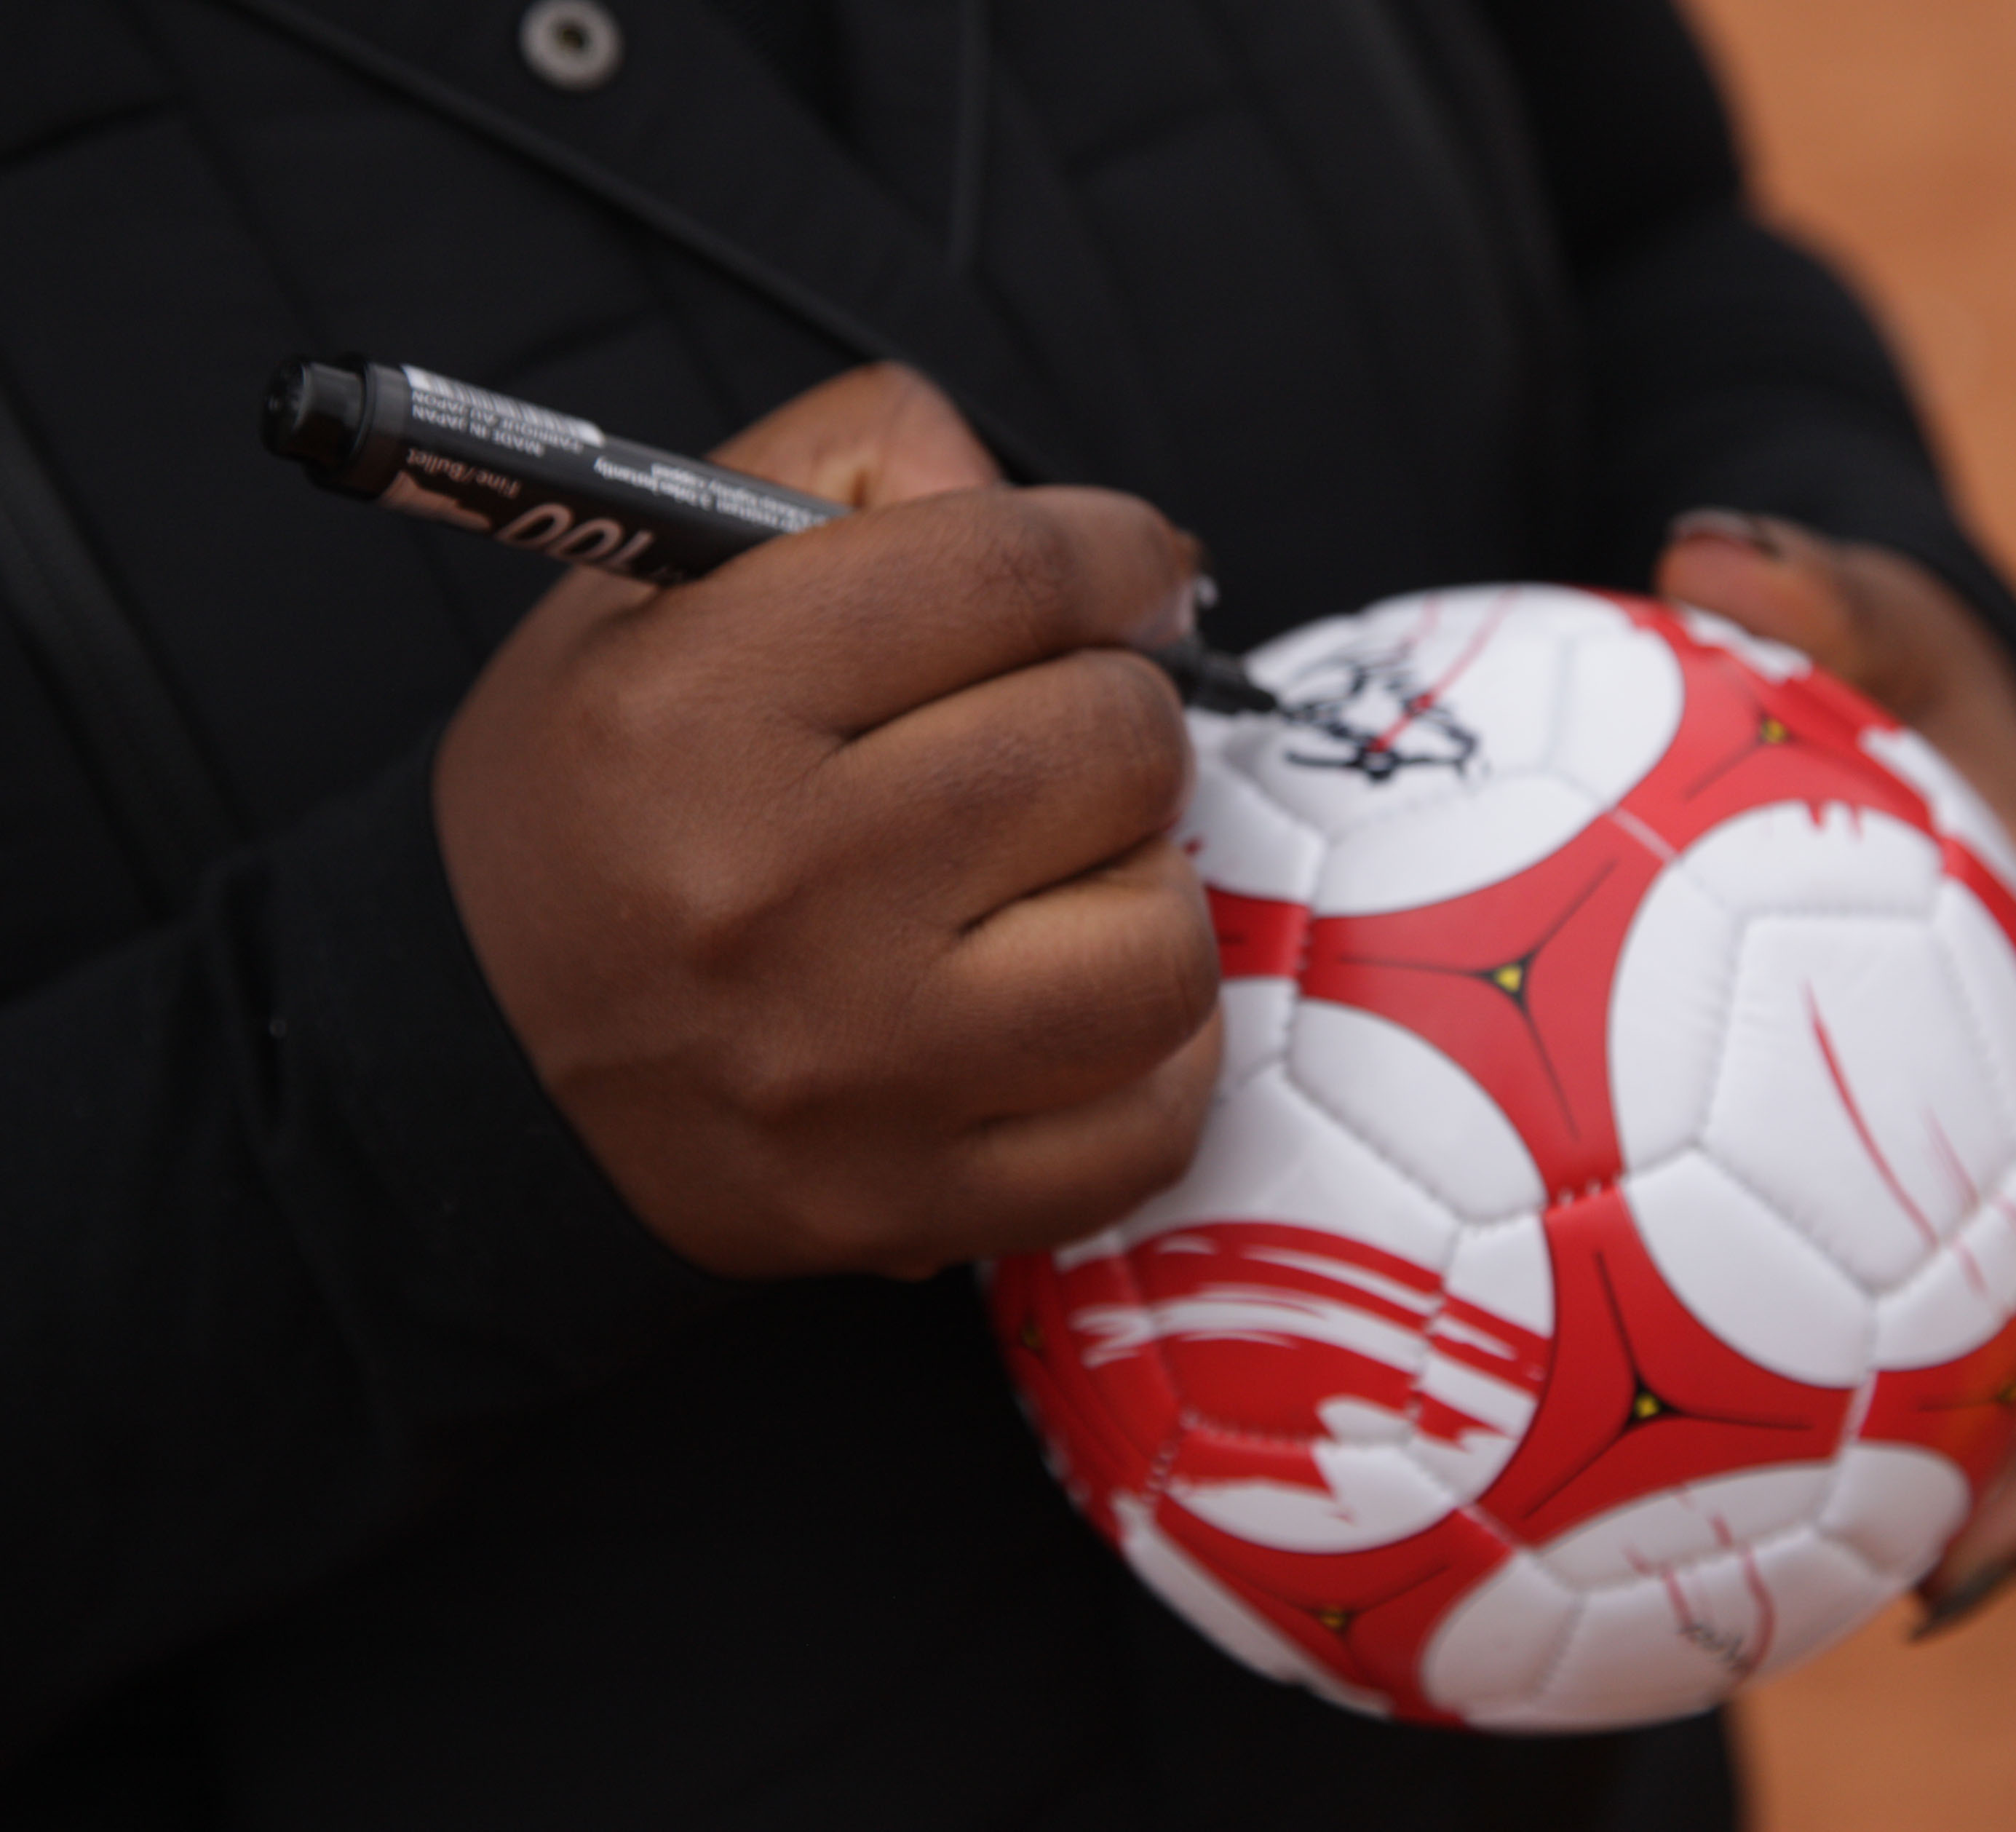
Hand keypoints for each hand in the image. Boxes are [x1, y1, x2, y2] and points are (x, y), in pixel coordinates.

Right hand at [434, 364, 1222, 1280]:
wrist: (470, 1063)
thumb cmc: (597, 806)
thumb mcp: (649, 582)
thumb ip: (857, 469)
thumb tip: (1097, 537)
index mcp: (700, 706)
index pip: (1010, 571)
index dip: (1115, 551)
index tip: (1132, 572)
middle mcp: (777, 892)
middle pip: (1113, 744)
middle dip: (1117, 714)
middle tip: (1054, 736)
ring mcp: (852, 1071)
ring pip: (1161, 943)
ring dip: (1141, 887)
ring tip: (1056, 880)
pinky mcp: (905, 1203)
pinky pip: (1148, 1124)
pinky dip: (1145, 1053)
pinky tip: (1066, 1002)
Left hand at [1655, 510, 2015, 1630]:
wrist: (1888, 783)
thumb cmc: (1896, 712)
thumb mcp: (1869, 631)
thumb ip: (1810, 594)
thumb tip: (1699, 547)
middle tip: (1956, 1569)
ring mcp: (2003, 1193)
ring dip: (1980, 1494)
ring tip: (1876, 1607)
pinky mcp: (1914, 1230)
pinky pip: (1910, 1350)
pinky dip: (1861, 1437)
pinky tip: (1731, 1520)